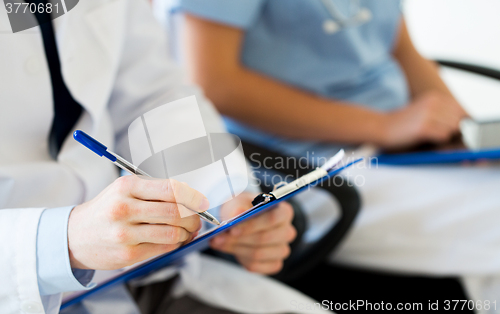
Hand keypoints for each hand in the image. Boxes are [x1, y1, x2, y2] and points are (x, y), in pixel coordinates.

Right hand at [68, 176, 207, 269]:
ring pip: (172, 232)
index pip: (170, 189)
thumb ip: (154, 191)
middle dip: (193, 217)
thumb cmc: (105, 210)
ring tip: (186, 231)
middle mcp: (124, 208)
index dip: (192, 196)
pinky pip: (163, 248)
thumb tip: (189, 198)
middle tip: (197, 220)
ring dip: (186, 233)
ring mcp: (125, 233)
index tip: (201, 202)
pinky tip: (175, 240)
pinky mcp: (127, 254)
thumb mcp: (124, 190)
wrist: (73, 236)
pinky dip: (175, 244)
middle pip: (175, 212)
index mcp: (126, 186)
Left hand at [210, 193, 295, 274]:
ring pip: (258, 254)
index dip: (251, 225)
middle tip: (218, 238)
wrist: (243, 220)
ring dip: (236, 249)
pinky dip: (239, 259)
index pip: (272, 219)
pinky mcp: (275, 264)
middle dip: (239, 239)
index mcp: (284, 212)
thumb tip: (237, 213)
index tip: (232, 229)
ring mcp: (282, 249)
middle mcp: (287, 231)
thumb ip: (238, 206)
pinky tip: (229, 249)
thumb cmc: (244, 208)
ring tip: (219, 243)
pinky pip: (256, 266)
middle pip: (264, 238)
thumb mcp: (239, 201)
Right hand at [381, 91, 467, 147]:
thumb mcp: (424, 111)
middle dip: (452, 130)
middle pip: (459, 120)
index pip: (461, 110)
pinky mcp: (423, 128)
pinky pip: (443, 136)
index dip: (458, 122)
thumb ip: (444, 113)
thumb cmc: (404, 123)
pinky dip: (438, 140)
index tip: (448, 129)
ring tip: (429, 135)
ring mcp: (428, 115)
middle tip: (435, 133)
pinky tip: (425, 138)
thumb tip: (466, 123)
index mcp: (434, 97)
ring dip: (444, 135)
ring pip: (453, 128)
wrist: (381, 127)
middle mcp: (432, 103)